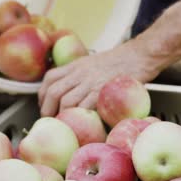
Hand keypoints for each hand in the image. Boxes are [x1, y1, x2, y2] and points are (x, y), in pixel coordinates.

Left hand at [38, 41, 158, 116]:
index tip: (44, 105)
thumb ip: (82, 74)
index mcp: (76, 65)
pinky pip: (85, 107)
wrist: (139, 56)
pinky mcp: (102, 92)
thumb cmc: (122, 61)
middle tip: (50, 120)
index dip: (42, 94)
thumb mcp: (95, 62)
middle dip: (47, 109)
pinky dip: (81, 118)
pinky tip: (82, 124)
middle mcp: (79, 73)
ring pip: (66, 101)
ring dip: (62, 116)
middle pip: (53, 92)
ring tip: (65, 125)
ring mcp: (90, 83)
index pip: (50, 78)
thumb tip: (75, 90)